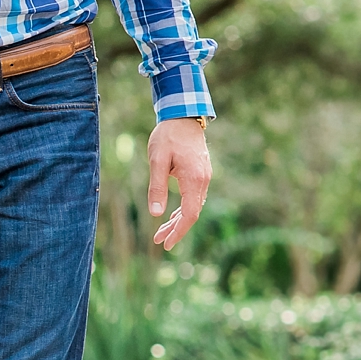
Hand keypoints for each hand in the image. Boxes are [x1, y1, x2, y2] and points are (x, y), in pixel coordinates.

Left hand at [148, 118, 212, 251]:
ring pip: (193, 206)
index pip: (189, 214)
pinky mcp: (200, 173)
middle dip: (176, 230)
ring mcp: (204, 177)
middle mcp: (203, 180)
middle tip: (159, 242)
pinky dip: (182, 209)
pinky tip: (171, 216)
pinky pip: (193, 197)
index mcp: (194, 179)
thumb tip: (156, 214)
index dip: (178, 231)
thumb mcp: (157, 161)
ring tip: (160, 233)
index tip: (166, 244)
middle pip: (192, 213)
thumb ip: (157, 187)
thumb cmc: (168, 136)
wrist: (183, 115)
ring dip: (177, 220)